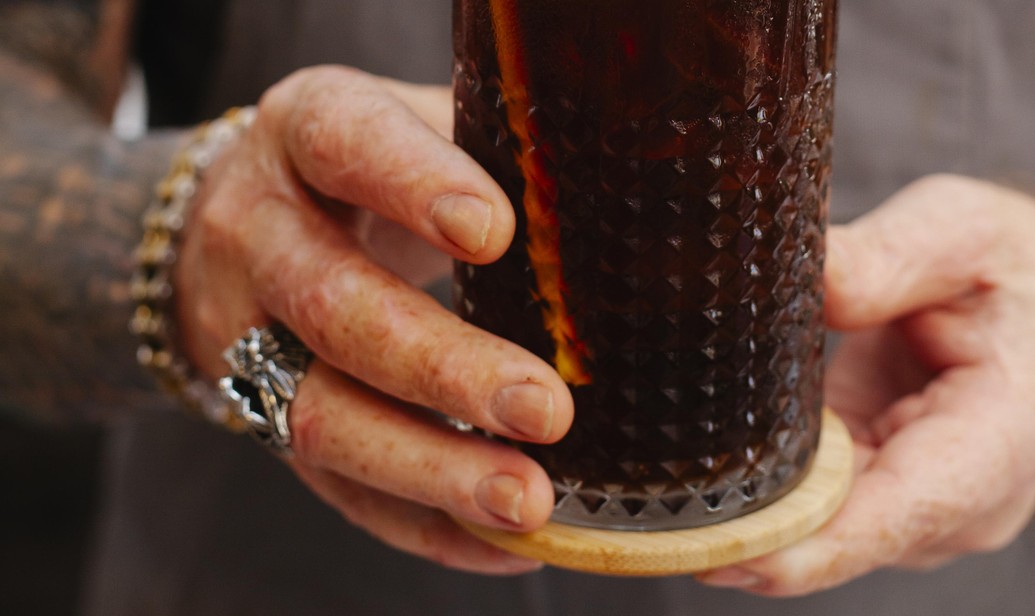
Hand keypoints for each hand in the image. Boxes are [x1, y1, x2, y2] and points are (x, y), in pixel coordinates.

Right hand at [173, 65, 572, 574]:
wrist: (234, 223)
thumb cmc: (365, 166)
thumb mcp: (410, 120)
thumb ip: (493, 143)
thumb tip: (632, 189)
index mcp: (302, 131)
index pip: (347, 144)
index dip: (413, 185)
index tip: (496, 231)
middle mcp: (260, 235)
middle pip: (336, 308)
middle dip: (441, 367)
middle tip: (544, 407)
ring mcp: (246, 337)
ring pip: (323, 415)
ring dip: (430, 469)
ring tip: (528, 501)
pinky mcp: (262, 419)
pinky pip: (337, 489)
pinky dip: (424, 525)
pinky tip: (507, 544)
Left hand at [698, 174, 1034, 595]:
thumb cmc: (1020, 272)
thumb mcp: (964, 229)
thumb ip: (890, 257)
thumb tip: (806, 282)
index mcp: (998, 440)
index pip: (898, 515)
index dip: (809, 547)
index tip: (726, 560)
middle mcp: (962, 502)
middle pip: (842, 538)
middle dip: (750, 533)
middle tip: (650, 517)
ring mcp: (921, 511)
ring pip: (818, 533)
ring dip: (749, 513)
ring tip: (667, 486)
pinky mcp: (882, 497)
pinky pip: (815, 509)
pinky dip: (763, 493)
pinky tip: (704, 468)